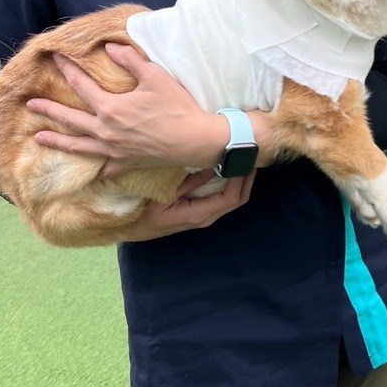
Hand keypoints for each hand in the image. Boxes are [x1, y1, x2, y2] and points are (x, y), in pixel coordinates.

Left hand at [27, 43, 225, 174]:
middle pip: (70, 120)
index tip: (54, 58)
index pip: (81, 85)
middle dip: (48, 110)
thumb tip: (110, 47)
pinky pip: (106, 167)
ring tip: (39, 138)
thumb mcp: (155, 77)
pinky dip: (97, 168)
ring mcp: (115, 150)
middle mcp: (106, 131)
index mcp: (111, 108)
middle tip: (30, 104)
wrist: (196, 140)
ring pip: (79, 147)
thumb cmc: (177, 107)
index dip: (67, 69)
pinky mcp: (128, 162)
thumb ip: (130, 60)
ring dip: (58, 141)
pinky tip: (92, 169)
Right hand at [122, 169, 255, 240]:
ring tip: (244, 161)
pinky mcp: (202, 212)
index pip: (230, 198)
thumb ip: (189, 183)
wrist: (134, 229)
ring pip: (232, 200)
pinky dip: (232, 186)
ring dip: (241, 182)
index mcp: (198, 214)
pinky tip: (231, 171)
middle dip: (247, 180)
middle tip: (251, 157)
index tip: (244, 162)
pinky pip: (223, 199)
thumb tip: (212, 168)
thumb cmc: (144, 212)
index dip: (241, 180)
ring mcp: (205, 216)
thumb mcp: (164, 195)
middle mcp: (206, 218)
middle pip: (237, 200)